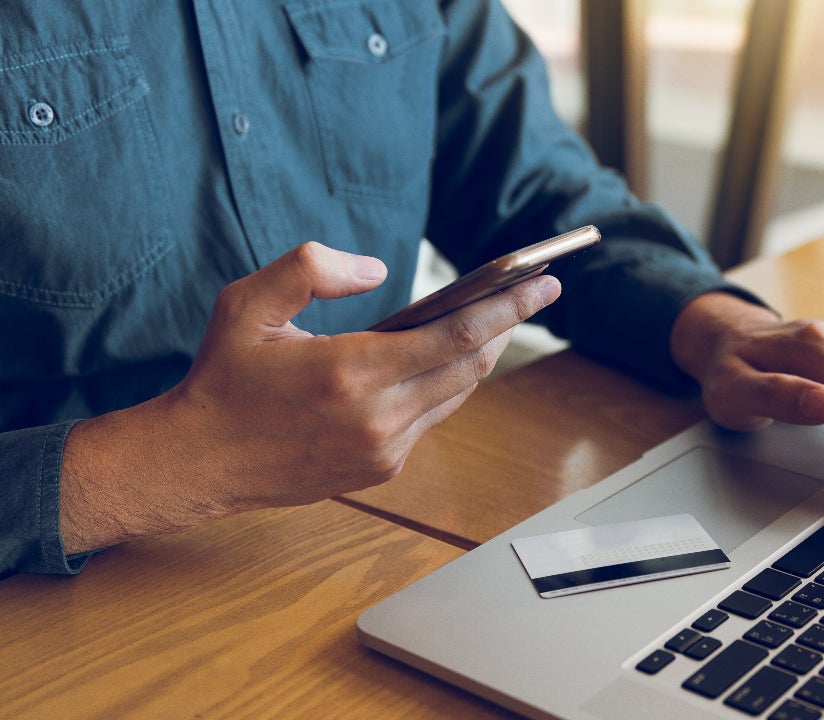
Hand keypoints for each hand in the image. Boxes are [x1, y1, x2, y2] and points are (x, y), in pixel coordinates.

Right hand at [60, 242, 560, 551]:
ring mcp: (384, 449)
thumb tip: (377, 270)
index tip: (545, 283)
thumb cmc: (224, 377)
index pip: (457, 336)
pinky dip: (443, 385)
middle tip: (534, 292)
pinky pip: (430, 419)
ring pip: (455, 395)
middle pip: (470, 367)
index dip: (509, 308)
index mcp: (352, 372)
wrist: (198, 462)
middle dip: (506, 326)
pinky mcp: (381, 468)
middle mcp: (378, 417)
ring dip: (477, 357)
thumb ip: (311, 268)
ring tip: (495, 319)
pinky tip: (445, 359)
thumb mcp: (249, 303)